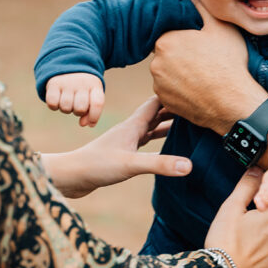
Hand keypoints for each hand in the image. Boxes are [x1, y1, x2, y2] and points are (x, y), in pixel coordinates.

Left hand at [40, 96, 189, 197]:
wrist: (71, 176)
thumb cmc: (97, 166)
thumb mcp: (131, 165)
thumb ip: (159, 164)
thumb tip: (189, 165)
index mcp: (133, 125)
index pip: (157, 103)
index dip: (173, 96)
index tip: (192, 91)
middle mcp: (130, 130)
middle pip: (156, 114)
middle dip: (174, 109)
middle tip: (196, 107)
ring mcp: (126, 141)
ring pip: (151, 128)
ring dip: (167, 125)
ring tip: (188, 125)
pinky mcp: (123, 154)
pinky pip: (145, 143)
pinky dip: (158, 142)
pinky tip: (165, 148)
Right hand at [45, 72, 104, 126]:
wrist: (68, 63)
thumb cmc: (83, 87)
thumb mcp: (91, 95)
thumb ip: (91, 112)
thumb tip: (83, 124)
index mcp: (95, 85)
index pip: (97, 103)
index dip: (94, 117)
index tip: (91, 124)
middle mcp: (81, 82)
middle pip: (80, 108)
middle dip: (78, 112)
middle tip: (76, 105)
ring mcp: (67, 82)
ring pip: (66, 107)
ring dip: (66, 109)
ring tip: (67, 100)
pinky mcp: (53, 83)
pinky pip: (52, 103)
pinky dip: (54, 106)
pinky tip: (57, 99)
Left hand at [150, 0, 264, 134]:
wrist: (233, 103)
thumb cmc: (228, 63)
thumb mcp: (220, 28)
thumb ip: (201, 8)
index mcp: (166, 41)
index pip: (170, 34)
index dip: (185, 38)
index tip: (199, 44)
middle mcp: (156, 62)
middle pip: (167, 53)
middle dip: (180, 55)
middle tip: (202, 60)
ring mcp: (159, 84)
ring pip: (167, 72)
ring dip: (178, 72)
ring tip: (202, 76)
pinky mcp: (165, 101)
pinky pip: (169, 90)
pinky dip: (179, 89)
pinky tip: (197, 89)